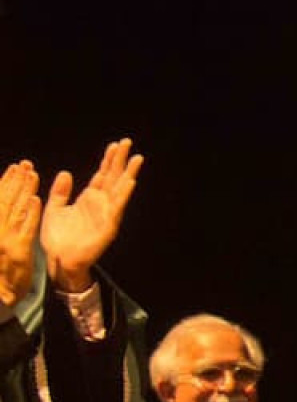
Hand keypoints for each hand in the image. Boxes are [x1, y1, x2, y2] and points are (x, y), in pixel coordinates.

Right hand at [0, 161, 42, 307]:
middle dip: (16, 181)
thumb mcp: (0, 242)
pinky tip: (37, 200)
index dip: (6, 182)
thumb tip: (10, 200)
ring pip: (15, 209)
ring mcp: (5, 239)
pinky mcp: (17, 249)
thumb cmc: (0, 269)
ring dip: (24, 190)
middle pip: (6, 200)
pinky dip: (30, 213)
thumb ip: (3, 220)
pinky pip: (25, 228)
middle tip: (26, 164)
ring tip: (32, 174)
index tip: (14, 168)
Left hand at [39, 138, 142, 291]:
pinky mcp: (108, 226)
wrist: (60, 259)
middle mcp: (100, 203)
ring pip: (120, 189)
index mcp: (89, 198)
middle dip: (120, 160)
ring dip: (128, 174)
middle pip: (113, 177)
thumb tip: (66, 173)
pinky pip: (117, 208)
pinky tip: (129, 182)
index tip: (115, 145)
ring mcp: (106, 214)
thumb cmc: (57, 237)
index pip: (102, 174)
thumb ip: (60, 192)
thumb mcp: (54, 208)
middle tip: (128, 142)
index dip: (108, 160)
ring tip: (137, 158)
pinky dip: (123, 195)